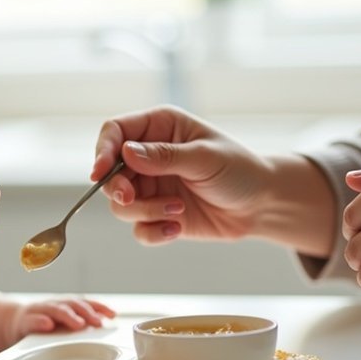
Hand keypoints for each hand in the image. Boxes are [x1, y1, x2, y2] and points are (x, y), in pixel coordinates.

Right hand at [12, 297, 116, 337]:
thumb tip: (103, 322)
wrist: (12, 323)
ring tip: (78, 324)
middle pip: (72, 305)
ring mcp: (38, 312)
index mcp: (64, 305)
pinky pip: (31, 321)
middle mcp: (53, 305)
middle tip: (98, 322)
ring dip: (68, 316)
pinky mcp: (24, 322)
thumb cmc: (42, 324)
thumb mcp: (62, 322)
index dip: (99, 307)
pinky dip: (40, 322)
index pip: (85, 303)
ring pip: (54, 310)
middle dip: (86, 312)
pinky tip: (47, 325)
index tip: (112, 314)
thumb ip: (80, 321)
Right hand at [91, 106, 272, 245]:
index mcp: (158, 128)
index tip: (99, 172)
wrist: (261, 205)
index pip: (115, 132)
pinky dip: (153, 232)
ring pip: (121, 204)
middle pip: (109, 172)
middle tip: (131, 199)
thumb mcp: (204, 157)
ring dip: (144, 211)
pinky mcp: (157, 215)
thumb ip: (164, 156)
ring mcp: (151, 187)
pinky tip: (177, 228)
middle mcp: (148, 156)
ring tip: (177, 212)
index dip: (102, 150)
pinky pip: (138, 228)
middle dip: (118, 189)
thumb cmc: (239, 169)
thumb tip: (125, 152)